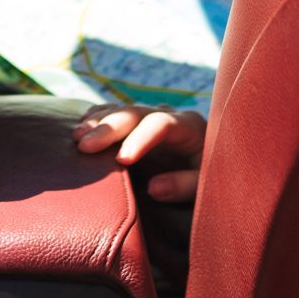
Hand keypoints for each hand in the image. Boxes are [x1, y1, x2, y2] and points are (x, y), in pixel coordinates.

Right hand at [73, 102, 205, 202]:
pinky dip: (99, 118)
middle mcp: (171, 115)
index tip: (120, 160)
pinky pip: (117, 113)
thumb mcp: (209, 187)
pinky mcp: (142, 122)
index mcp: (190, 127)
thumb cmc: (216, 179)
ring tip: (76, 137)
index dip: (140, 140)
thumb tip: (155, 187)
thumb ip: (186, 185)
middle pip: (136, 113)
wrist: (222, 164)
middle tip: (83, 145)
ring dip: (98, 122)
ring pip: (123, 110)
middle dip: (109, 128)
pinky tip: (81, 125)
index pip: (161, 125)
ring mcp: (154, 115)